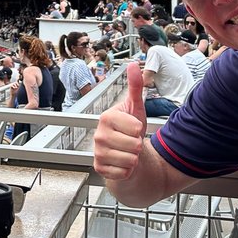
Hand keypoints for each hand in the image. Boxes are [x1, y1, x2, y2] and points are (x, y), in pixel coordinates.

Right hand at [94, 61, 147, 180]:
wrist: (126, 152)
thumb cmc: (131, 129)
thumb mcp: (136, 108)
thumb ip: (136, 86)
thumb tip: (134, 64)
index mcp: (106, 118)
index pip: (135, 128)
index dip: (139, 130)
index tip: (133, 128)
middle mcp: (99, 135)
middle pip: (134, 145)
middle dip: (138, 146)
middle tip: (131, 142)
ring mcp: (98, 152)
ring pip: (130, 160)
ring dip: (134, 159)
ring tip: (127, 152)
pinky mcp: (100, 168)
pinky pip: (124, 172)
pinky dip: (128, 170)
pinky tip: (122, 163)